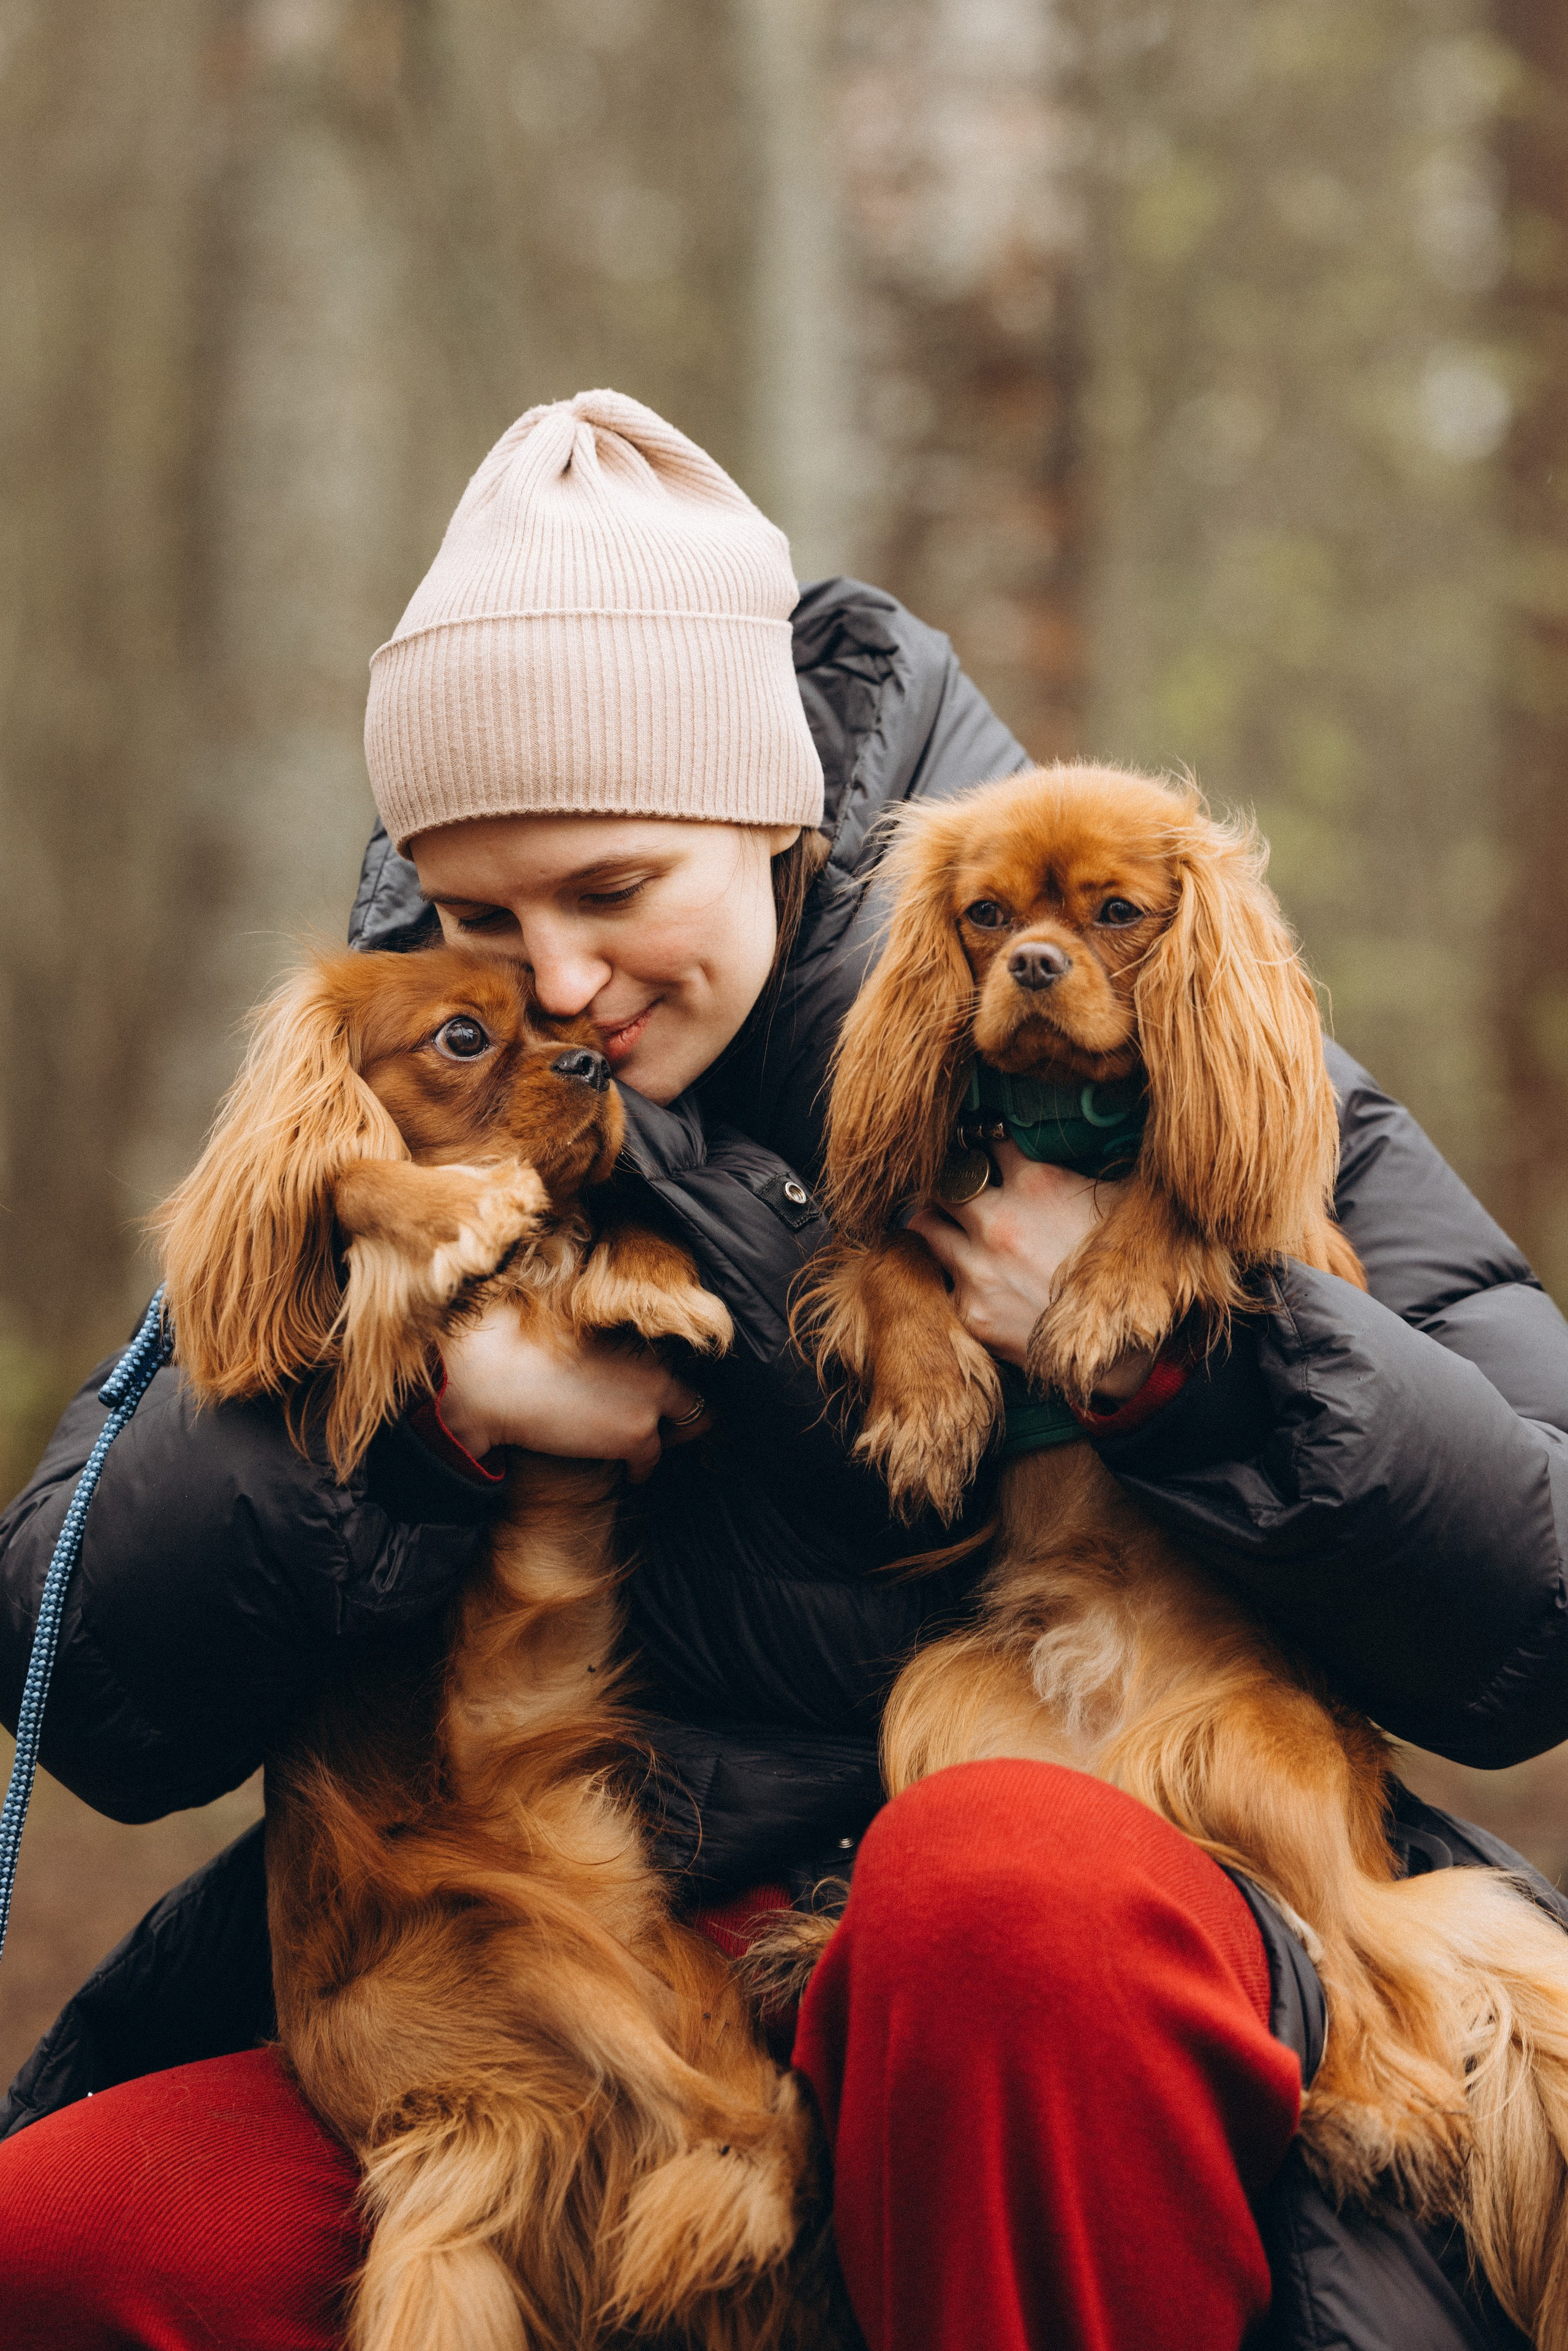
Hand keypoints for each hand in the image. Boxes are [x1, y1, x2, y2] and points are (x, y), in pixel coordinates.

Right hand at [437, 1304, 709, 1480]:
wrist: (500, 1378)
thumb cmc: (522, 1352)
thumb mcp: (576, 1337)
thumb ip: (606, 1351)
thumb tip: (605, 1362)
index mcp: (639, 1342)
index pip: (675, 1368)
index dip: (668, 1390)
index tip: (660, 1403)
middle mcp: (655, 1369)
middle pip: (691, 1402)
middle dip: (683, 1419)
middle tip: (673, 1433)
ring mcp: (649, 1403)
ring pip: (675, 1432)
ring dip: (659, 1444)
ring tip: (645, 1454)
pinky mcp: (636, 1436)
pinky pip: (650, 1460)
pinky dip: (640, 1469)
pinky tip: (632, 1474)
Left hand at [907, 1141, 1153, 1400]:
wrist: (1121, 1348)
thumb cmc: (1130, 1272)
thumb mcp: (1124, 1206)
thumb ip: (1089, 1174)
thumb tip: (1089, 1148)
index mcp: (1035, 1184)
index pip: (989, 1140)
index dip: (986, 1141)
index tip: (985, 1149)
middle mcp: (996, 1221)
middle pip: (945, 1180)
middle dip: (949, 1181)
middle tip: (952, 1186)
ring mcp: (977, 1268)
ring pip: (926, 1226)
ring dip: (933, 1220)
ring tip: (937, 1221)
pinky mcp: (969, 1310)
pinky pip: (941, 1280)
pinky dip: (948, 1274)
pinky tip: (960, 1274)